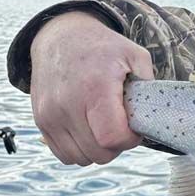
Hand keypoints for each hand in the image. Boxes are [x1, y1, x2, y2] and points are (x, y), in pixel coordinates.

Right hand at [30, 11, 153, 165]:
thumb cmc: (103, 47)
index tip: (134, 128)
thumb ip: (149, 85)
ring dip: (98, 149)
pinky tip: (89, 130)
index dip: (130, 140)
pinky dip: (79, 149)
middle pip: (99, 153)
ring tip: (104, 127)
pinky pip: (63, 154)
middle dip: (117, 146)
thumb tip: (153, 114)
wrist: (61, 37)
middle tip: (121, 126)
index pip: (112, 138)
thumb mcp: (135, 55)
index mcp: (95, 88)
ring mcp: (49, 115)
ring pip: (80, 158)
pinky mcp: (41, 122)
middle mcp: (67, 105)